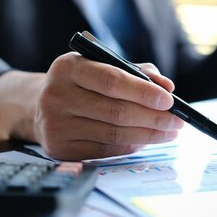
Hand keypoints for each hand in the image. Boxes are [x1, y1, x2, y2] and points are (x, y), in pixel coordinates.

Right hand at [33, 52, 183, 159]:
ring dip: (147, 135)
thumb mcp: (100, 65)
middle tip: (177, 120)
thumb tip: (167, 87)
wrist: (39, 104)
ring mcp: (56, 125)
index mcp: (67, 67)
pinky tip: (144, 140)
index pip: (111, 80)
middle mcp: (56, 95)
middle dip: (152, 117)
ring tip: (168, 132)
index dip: (143, 91)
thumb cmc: (80, 82)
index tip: (169, 99)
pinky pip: (104, 151)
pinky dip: (130, 146)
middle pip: (115, 111)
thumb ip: (135, 72)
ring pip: (113, 134)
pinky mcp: (59, 149)